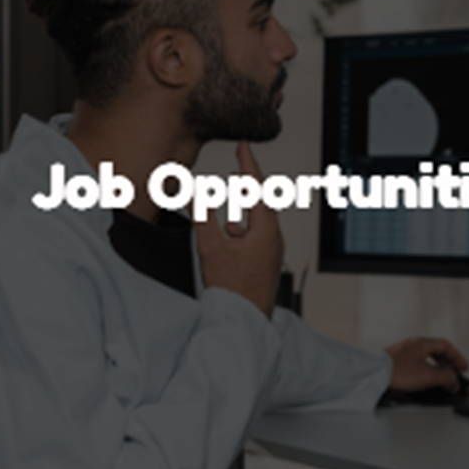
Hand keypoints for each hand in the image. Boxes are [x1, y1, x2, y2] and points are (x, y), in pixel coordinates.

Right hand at [195, 141, 282, 317]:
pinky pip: (257, 232)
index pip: (256, 187)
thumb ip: (202, 216)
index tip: (243, 146)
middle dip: (249, 179)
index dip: (247, 163)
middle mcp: (274, 238)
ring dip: (247, 200)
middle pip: (262, 199)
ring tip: (239, 185)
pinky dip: (245, 222)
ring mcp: (272, 250)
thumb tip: (195, 191)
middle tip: (241, 160)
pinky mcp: (266, 261)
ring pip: (260, 217)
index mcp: (265, 229)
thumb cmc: (233, 291)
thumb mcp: (210, 248)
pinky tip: (232, 228)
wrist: (244, 323)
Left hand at [384, 337, 468, 392]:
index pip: (446, 346)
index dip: (457, 357)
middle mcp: (412, 345)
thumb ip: (446, 378)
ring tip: (440, 381)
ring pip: (425, 358)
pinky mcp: (395, 363)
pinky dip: (425, 372)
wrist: (373, 376)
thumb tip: (454, 381)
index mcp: (422, 343)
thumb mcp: (428, 377)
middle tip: (453, 376)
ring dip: (436, 369)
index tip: (463, 368)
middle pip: (436, 352)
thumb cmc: (397, 373)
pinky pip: (415, 364)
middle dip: (448, 365)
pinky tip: (423, 382)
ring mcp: (402, 353)